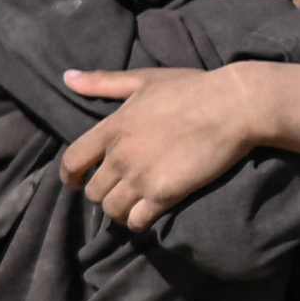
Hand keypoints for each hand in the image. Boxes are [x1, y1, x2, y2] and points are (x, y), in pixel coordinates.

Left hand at [57, 64, 294, 227]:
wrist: (232, 106)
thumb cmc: (191, 89)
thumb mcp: (143, 80)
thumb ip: (103, 82)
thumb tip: (67, 77)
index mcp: (112, 128)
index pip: (72, 161)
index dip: (71, 176)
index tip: (76, 182)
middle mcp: (120, 156)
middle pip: (92, 192)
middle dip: (101, 194)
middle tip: (117, 191)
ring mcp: (141, 177)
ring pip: (112, 210)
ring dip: (120, 211)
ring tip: (132, 205)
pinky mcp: (165, 195)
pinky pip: (137, 221)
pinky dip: (139, 223)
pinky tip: (148, 215)